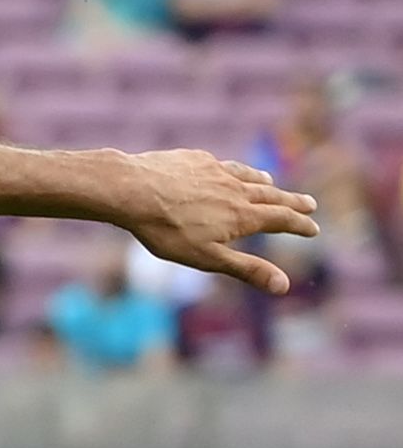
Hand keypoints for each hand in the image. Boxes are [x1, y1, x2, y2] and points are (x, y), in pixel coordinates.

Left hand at [121, 149, 319, 294]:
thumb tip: (284, 286)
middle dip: (292, 202)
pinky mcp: (195, 160)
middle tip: (310, 204)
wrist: (132, 190)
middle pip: (271, 196)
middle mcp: (236, 190)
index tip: (314, 229)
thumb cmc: (166, 230)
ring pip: (247, 177)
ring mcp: (216, 172)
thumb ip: (246, 270)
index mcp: (242, 215)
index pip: (281, 220)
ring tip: (272, 184)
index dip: (299, 225)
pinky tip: (224, 170)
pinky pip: (221, 165)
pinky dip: (231, 170)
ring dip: (263, 183)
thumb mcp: (207, 258)